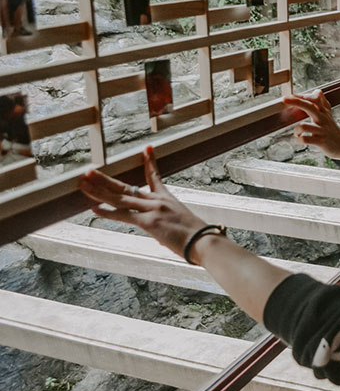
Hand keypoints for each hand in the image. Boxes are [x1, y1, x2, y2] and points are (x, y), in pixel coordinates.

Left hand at [79, 146, 206, 256]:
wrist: (205, 241)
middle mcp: (158, 200)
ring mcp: (153, 209)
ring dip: (99, 191)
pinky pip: (124, 215)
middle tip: (89, 171)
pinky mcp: (149, 222)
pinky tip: (95, 209)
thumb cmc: (198, 237)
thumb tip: (163, 235)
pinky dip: (108, 212)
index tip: (146, 148)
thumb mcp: (182, 224)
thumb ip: (168, 225)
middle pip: (126, 186)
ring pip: (120, 198)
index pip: (155, 176)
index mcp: (168, 199)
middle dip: (105, 179)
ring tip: (84, 184)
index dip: (150, 161)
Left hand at [284, 90, 339, 158]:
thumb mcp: (328, 114)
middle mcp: (323, 118)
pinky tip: (299, 139)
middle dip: (296, 101)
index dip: (302, 95)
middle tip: (285, 99)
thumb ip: (322, 103)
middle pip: (310, 106)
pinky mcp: (321, 141)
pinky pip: (306, 139)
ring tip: (297, 132)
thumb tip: (316, 91)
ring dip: (297, 129)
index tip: (290, 96)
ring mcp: (322, 130)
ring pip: (305, 126)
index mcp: (323, 111)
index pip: (315, 97)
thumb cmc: (332, 129)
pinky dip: (299, 139)